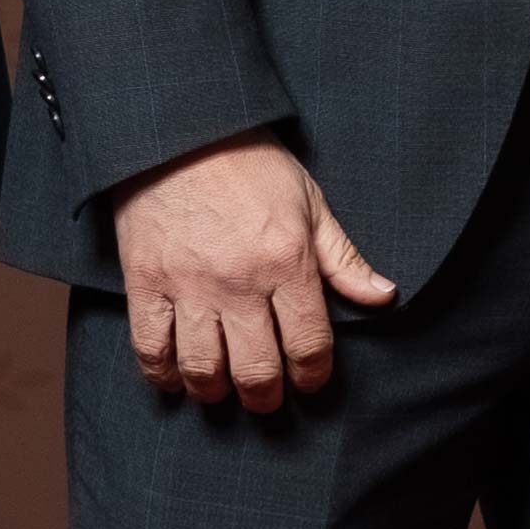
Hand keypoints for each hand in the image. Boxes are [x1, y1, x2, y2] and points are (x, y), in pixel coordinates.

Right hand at [110, 130, 394, 412]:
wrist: (180, 131)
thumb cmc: (250, 164)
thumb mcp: (310, 203)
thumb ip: (343, 259)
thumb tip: (384, 297)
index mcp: (287, 262)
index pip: (309, 345)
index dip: (314, 375)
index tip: (310, 379)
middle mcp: (239, 282)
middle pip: (256, 370)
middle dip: (266, 396)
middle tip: (267, 397)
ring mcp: (188, 286)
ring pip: (203, 369)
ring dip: (216, 392)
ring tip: (223, 389)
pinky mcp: (145, 283)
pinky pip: (150, 348)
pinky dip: (162, 374)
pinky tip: (175, 377)